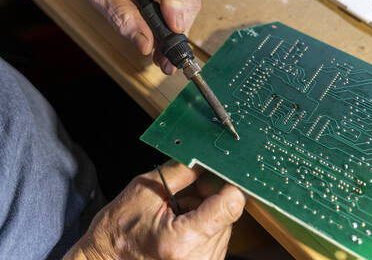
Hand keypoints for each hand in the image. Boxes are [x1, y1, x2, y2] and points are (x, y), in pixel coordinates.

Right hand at [64, 160, 245, 259]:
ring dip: (205, 212)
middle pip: (227, 213)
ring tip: (176, 214)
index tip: (222, 173)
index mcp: (182, 240)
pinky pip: (218, 235)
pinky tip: (181, 225)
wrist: (105, 258)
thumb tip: (208, 158)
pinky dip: (204, 225)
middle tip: (182, 195)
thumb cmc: (119, 229)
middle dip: (209, 197)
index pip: (230, 206)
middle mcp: (197, 258)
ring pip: (225, 223)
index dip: (228, 184)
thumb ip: (183, 171)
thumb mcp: (147, 189)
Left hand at [72, 0, 200, 74]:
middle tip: (164, 56)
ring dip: (176, 35)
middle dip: (176, 29)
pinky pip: (184, 11)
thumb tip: (145, 43)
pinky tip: (163, 46)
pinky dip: (173, 31)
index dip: (178, 0)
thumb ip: (120, 13)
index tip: (172, 27)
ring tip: (162, 57)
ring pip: (189, 7)